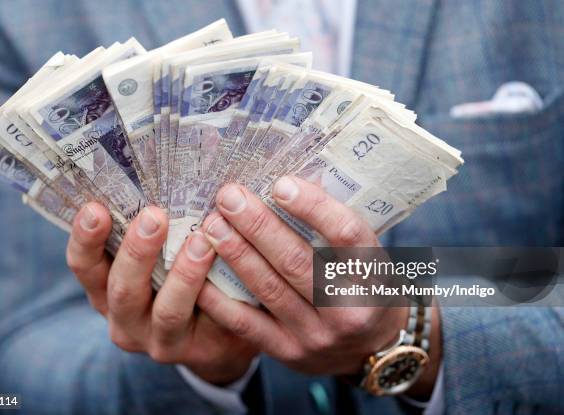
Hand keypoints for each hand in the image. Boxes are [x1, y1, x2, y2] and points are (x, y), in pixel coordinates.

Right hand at [66, 203, 256, 384]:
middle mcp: (123, 319)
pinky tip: (226, 266)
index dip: (85, 238)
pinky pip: (207, 322)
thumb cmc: (182, 279)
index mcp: (106, 290)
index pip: (84, 266)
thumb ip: (154, 231)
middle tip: (154, 216)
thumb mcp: (158, 259)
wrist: (218, 334)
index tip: (94, 207)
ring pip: (166, 311)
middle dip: (136, 251)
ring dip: (183, 274)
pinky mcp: (190, 350)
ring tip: (201, 241)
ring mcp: (156, 340)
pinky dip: (215, 294)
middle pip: (121, 289)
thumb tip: (158, 174)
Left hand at [197, 177, 440, 396]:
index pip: (347, 235)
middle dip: (258, 226)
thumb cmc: (368, 290)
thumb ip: (336, 230)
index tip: (281, 183)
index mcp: (375, 277)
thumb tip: (289, 185)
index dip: (314, 208)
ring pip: (268, 289)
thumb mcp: (370, 259)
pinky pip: (246, 323)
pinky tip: (202, 271)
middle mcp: (348, 310)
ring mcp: (316, 336)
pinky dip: (220, 296)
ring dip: (236, 253)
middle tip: (229, 197)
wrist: (373, 351)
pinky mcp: (288, 352)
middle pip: (297, 261)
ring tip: (212, 225)